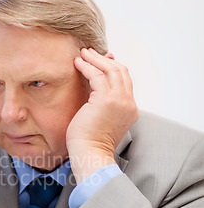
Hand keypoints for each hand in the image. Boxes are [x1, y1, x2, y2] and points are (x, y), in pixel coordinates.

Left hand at [66, 48, 138, 182]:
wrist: (91, 155)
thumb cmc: (90, 142)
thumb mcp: (101, 120)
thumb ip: (102, 104)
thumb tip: (95, 90)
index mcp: (130, 109)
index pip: (125, 80)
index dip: (113, 67)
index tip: (101, 60)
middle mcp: (128, 103)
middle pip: (120, 71)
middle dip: (104, 59)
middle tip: (89, 52)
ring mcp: (119, 100)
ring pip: (110, 69)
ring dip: (95, 59)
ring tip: (82, 53)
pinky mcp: (106, 99)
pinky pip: (96, 75)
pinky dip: (87, 66)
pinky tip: (77, 63)